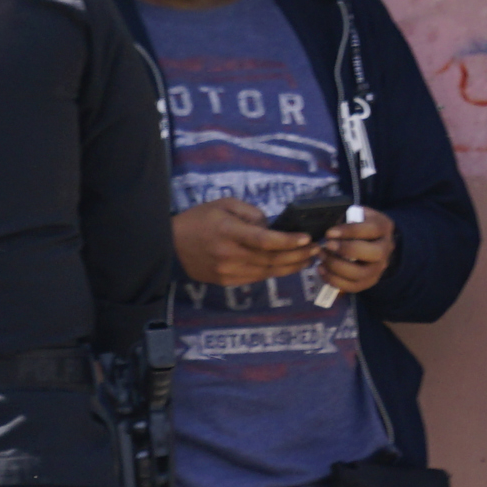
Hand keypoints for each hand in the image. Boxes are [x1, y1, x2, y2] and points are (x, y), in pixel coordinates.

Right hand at [173, 195, 320, 289]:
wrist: (170, 245)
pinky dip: (274, 272)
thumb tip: (271, 227)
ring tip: (307, 259)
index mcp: (228, 231)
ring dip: (290, 266)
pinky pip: (256, 278)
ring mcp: (227, 271)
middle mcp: (229, 254)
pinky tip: (286, 266)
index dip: (288, 241)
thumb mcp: (223, 204)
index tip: (306, 239)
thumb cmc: (198, 220)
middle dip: (297, 255)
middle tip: (315, 250)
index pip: (265, 240)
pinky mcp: (226, 281)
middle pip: (271, 259)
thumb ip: (250, 213)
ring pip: (267, 272)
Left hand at [317, 209, 394, 296]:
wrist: (374, 241)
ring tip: (321, 258)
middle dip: (347, 250)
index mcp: (383, 228)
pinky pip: (353, 286)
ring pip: (361, 274)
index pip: (371, 229)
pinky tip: (322, 270)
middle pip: (373, 253)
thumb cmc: (360, 224)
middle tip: (326, 246)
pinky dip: (335, 280)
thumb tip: (331, 227)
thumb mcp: (357, 213)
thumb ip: (348, 216)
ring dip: (337, 267)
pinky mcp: (369, 282)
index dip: (349, 231)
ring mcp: (379, 268)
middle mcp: (386, 250)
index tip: (329, 233)